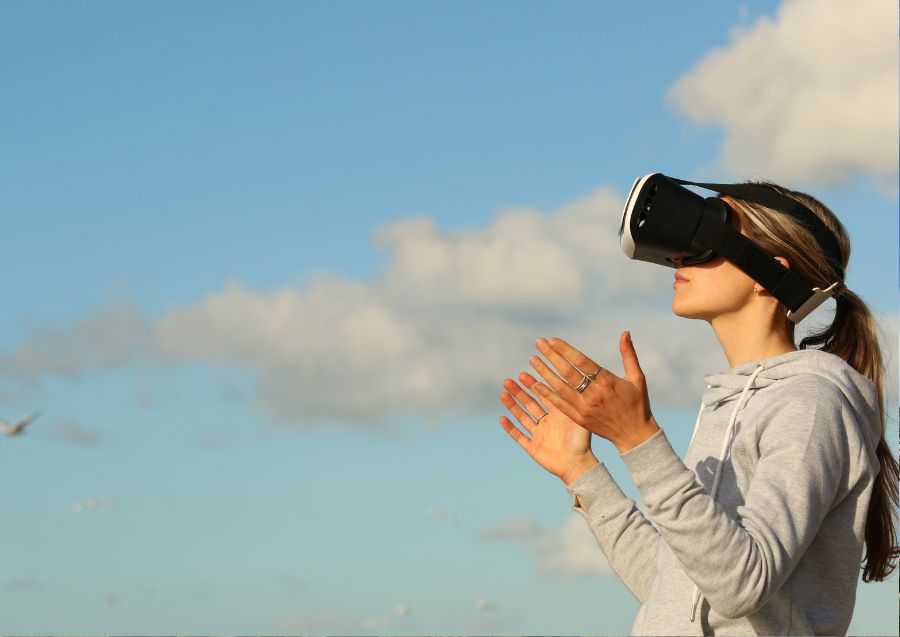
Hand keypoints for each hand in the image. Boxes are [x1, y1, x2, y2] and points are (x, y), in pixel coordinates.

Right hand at [499, 373, 598, 485]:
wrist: (578, 465)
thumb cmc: (582, 442)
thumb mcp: (578, 418)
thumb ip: (573, 402)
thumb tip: (570, 381)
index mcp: (557, 415)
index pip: (543, 395)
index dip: (532, 385)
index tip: (523, 374)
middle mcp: (546, 423)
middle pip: (529, 404)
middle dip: (518, 392)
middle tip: (508, 381)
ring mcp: (538, 435)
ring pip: (522, 417)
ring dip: (512, 406)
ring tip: (503, 394)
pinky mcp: (532, 447)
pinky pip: (518, 436)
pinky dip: (510, 427)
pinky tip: (502, 418)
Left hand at [528, 331, 659, 453]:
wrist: (634, 435)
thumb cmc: (638, 403)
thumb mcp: (637, 378)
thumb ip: (628, 354)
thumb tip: (624, 332)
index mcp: (608, 382)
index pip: (581, 361)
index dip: (565, 349)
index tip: (552, 340)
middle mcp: (594, 395)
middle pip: (567, 372)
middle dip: (551, 356)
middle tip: (538, 343)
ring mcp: (585, 408)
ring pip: (560, 387)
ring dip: (544, 373)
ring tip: (532, 360)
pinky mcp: (579, 419)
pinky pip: (559, 405)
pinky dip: (547, 394)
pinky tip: (535, 384)